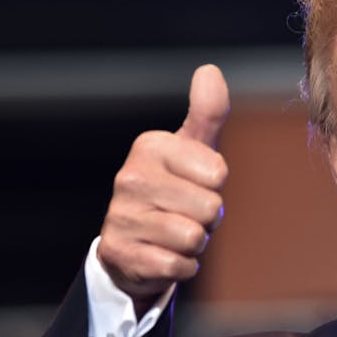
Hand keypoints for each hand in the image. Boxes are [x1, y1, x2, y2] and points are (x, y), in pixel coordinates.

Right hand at [97, 64, 229, 313]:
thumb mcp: (194, 150)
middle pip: (209, 207)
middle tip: (185, 213)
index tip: (195, 185)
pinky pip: (177, 265)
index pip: (218, 173)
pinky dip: (180, 266)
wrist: (134, 245)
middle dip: (207, 217)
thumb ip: (207, 113)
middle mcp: (129, 177)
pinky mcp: (118, 253)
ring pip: (193, 237)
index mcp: (150, 146)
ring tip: (173, 233)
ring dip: (194, 243)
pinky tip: (163, 254)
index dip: (215, 186)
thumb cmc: (176, 189)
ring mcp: (120, 216)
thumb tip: (210, 71)